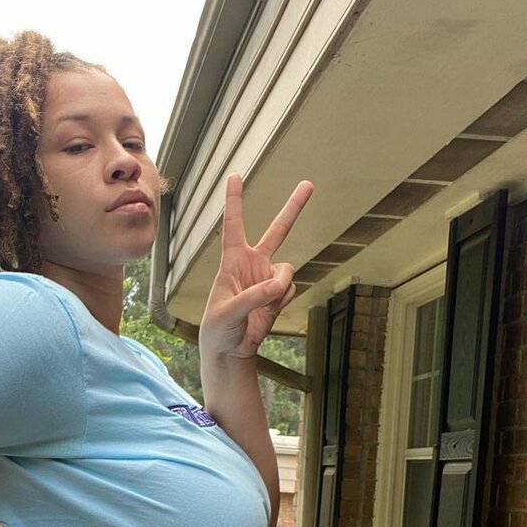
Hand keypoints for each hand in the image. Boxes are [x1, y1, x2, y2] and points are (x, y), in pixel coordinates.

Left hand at [200, 174, 313, 358]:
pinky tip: (268, 312)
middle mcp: (253, 264)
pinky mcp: (279, 294)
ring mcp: (268, 278)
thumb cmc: (217, 328)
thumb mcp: (228, 311)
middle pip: (277, 230)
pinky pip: (290, 289)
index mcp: (232, 261)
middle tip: (308, 184)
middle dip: (293, 208)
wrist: (230, 350)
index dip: (235, 200)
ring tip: (263, 303)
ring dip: (279, 287)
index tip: (235, 175)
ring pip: (287, 270)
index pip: (234, 225)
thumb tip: (277, 284)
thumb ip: (254, 296)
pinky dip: (282, 301)